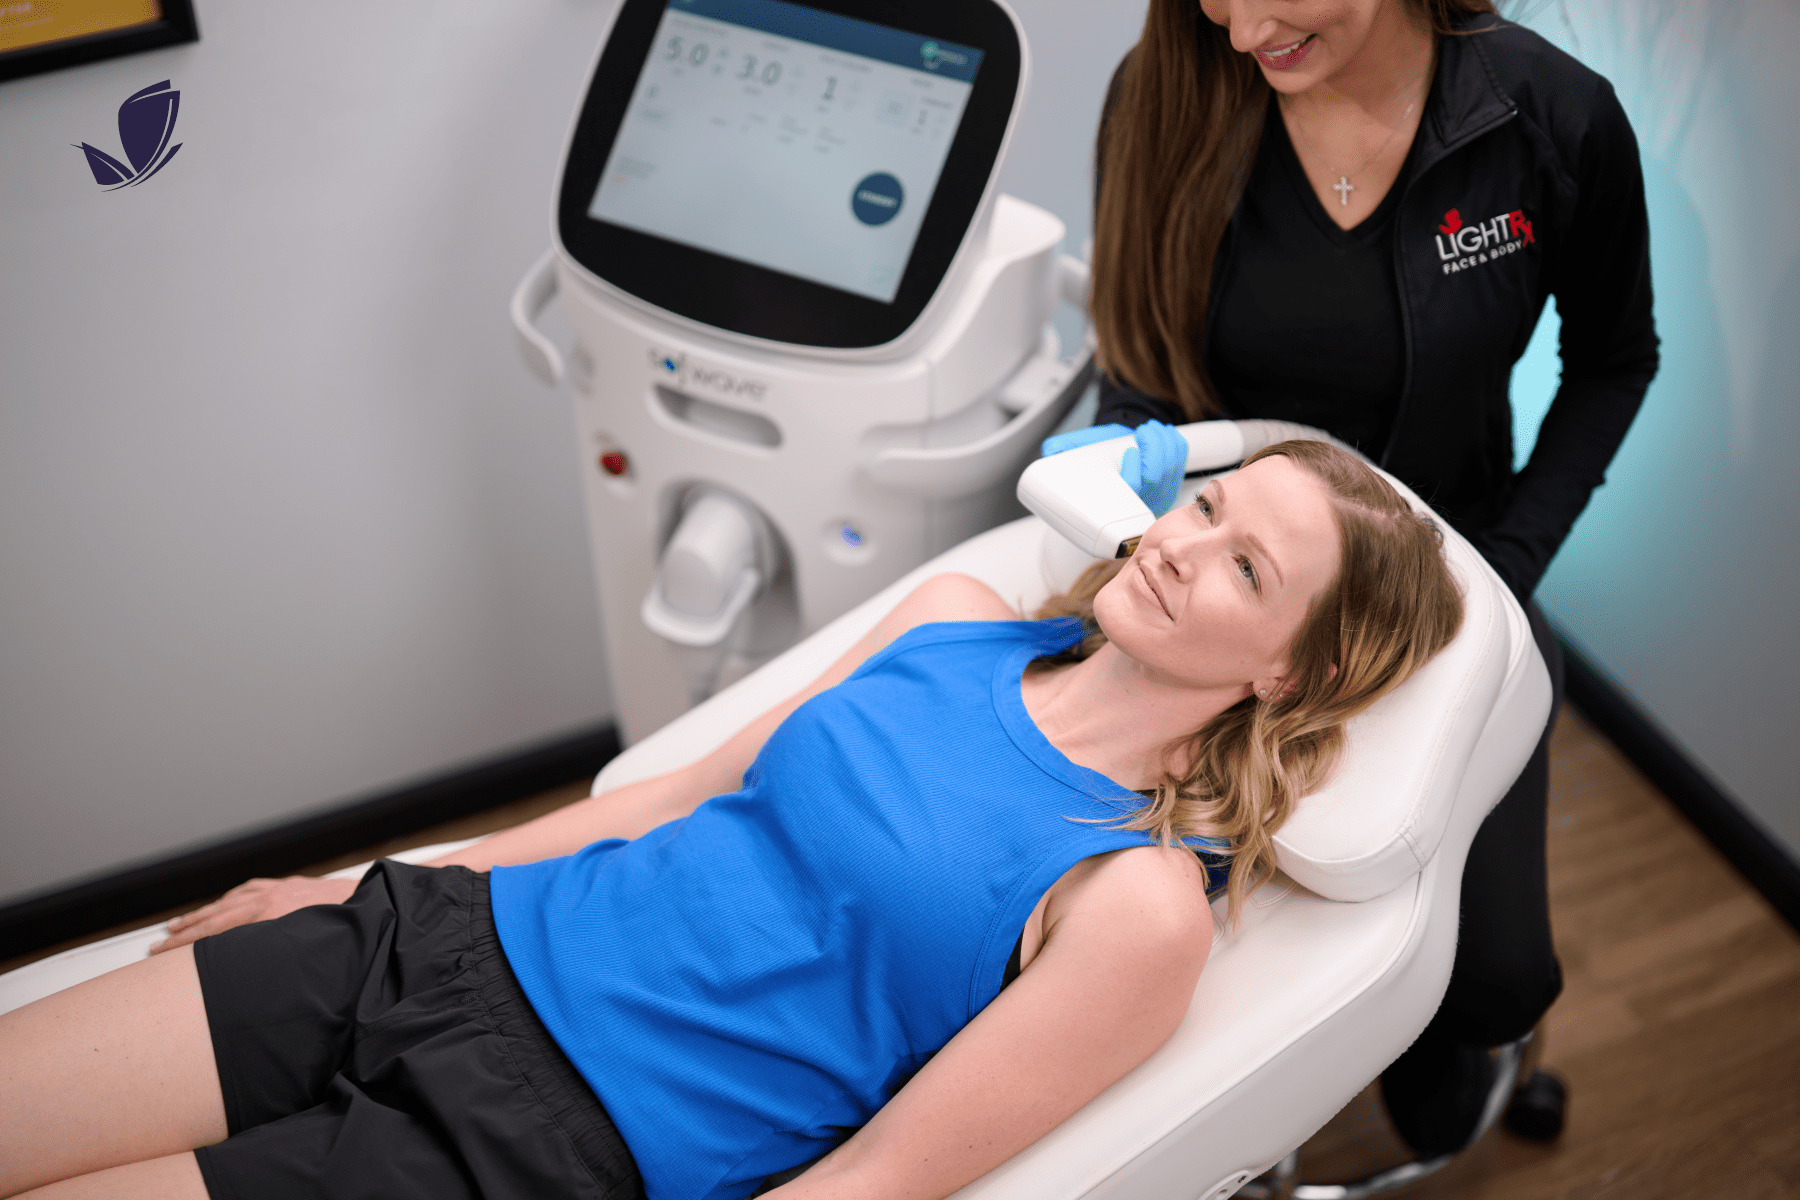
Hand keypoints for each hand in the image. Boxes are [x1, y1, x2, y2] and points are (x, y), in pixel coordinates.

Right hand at [150, 874, 357, 953]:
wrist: (374, 902)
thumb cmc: (346, 929)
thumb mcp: (306, 951)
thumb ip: (276, 960)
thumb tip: (250, 983)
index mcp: (272, 917)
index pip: (216, 933)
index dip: (186, 945)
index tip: (162, 954)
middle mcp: (270, 900)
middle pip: (216, 917)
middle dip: (184, 931)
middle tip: (157, 944)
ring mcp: (278, 890)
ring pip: (229, 901)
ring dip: (202, 914)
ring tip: (177, 925)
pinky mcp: (288, 885)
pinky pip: (251, 889)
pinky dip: (231, 897)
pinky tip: (222, 903)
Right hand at [1041, 420, 1187, 515]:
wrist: (1118, 447)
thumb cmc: (1099, 451)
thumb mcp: (1078, 449)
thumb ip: (1063, 449)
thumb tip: (1050, 451)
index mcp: (1116, 499)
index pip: (1133, 492)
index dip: (1136, 472)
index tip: (1130, 450)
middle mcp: (1138, 501)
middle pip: (1156, 477)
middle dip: (1154, 448)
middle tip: (1143, 431)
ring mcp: (1159, 493)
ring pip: (1172, 467)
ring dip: (1164, 441)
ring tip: (1151, 429)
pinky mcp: (1173, 482)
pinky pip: (1182, 460)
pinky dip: (1175, 441)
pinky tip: (1164, 434)